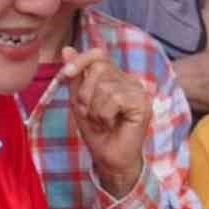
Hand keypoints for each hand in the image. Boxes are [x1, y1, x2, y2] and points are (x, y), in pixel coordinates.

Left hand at [61, 47, 151, 197]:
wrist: (109, 159)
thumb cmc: (97, 133)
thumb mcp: (79, 102)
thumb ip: (75, 77)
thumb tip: (67, 49)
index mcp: (115, 77)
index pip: (98, 55)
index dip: (81, 61)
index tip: (65, 74)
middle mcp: (129, 80)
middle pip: (99, 68)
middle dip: (85, 94)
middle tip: (90, 114)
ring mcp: (138, 90)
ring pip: (105, 86)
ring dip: (94, 110)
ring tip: (101, 122)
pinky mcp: (143, 103)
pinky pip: (115, 98)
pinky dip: (105, 115)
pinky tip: (111, 125)